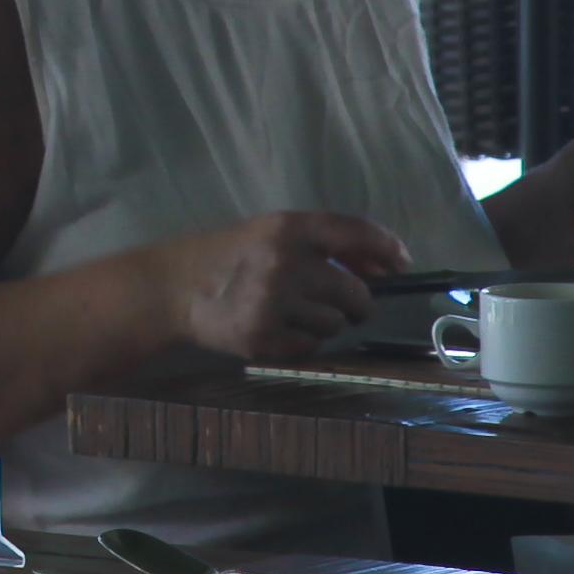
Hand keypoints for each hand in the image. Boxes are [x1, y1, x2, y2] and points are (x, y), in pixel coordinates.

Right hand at [151, 209, 418, 361]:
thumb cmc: (227, 256)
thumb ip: (323, 243)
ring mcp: (272, 302)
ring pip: (335, 324)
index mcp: (288, 227)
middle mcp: (284, 262)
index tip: (402, 264)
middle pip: (355, 292)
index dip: (387, 248)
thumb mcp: (271, 233)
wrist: (171, 288)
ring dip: (327, 323)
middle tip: (348, 306)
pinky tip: (278, 328)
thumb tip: (382, 263)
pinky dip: (303, 341)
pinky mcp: (262, 337)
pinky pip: (310, 346)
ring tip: (295, 313)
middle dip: (358, 303)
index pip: (356, 231)